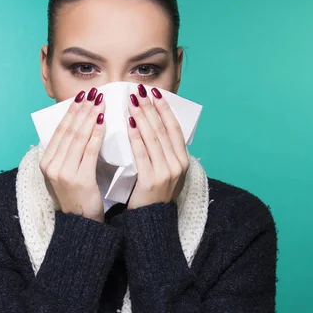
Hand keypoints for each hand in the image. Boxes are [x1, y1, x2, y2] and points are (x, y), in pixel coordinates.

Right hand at [39, 87, 105, 222]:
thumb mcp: (65, 173)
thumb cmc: (77, 197)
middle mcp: (51, 165)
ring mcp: (63, 172)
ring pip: (78, 137)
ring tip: (100, 102)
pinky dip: (96, 134)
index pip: (59, 130)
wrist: (81, 224)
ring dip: (90, 116)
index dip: (71, 111)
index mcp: (46, 162)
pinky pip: (89, 151)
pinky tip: (103, 121)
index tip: (82, 97)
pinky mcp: (78, 179)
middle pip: (68, 130)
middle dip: (81, 109)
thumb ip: (68, 153)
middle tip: (94, 93)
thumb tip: (79, 126)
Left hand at [126, 84, 188, 209]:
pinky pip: (143, 153)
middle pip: (163, 129)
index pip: (174, 128)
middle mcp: (178, 164)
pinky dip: (136, 137)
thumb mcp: (166, 172)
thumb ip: (164, 153)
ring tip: (132, 102)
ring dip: (143, 117)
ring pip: (154, 138)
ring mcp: (166, 172)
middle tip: (139, 91)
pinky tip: (130, 124)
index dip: (165, 109)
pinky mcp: (152, 180)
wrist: (151, 221)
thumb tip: (153, 127)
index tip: (155, 93)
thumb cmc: (154, 194)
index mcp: (183, 160)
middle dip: (151, 108)